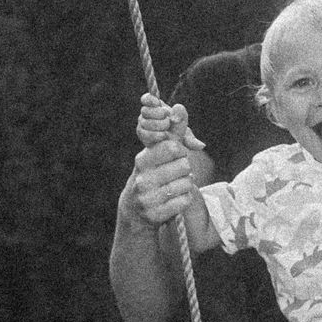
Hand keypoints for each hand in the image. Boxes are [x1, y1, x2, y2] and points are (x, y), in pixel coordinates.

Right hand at [124, 95, 212, 226]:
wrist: (135, 209)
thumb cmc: (152, 174)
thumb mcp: (158, 153)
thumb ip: (173, 131)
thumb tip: (180, 106)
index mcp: (142, 160)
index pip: (173, 147)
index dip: (179, 151)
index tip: (173, 156)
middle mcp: (142, 179)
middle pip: (184, 166)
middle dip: (184, 169)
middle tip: (174, 174)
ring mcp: (148, 199)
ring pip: (187, 184)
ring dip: (186, 184)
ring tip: (174, 186)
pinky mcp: (156, 215)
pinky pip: (185, 201)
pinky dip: (184, 199)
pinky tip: (174, 198)